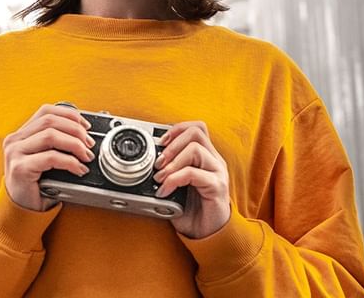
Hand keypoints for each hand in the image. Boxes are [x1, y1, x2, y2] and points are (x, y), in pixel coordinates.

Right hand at [3, 103, 95, 210]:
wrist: (21, 210)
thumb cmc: (36, 184)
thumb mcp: (44, 158)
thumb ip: (56, 143)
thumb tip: (85, 134)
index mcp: (21, 134)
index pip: (46, 111)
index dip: (69, 115)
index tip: (86, 126)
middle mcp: (15, 140)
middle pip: (50, 121)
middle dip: (75, 130)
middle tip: (89, 144)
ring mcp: (15, 153)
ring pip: (50, 135)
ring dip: (75, 144)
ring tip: (86, 156)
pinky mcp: (20, 168)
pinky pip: (51, 158)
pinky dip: (70, 162)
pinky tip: (78, 169)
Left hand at [153, 120, 231, 238]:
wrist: (208, 235)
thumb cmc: (192, 211)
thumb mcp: (176, 186)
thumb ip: (167, 172)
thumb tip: (146, 164)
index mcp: (206, 157)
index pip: (196, 128)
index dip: (176, 129)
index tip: (159, 143)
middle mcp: (214, 161)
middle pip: (196, 132)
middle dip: (172, 144)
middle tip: (158, 163)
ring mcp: (217, 173)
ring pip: (195, 149)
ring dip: (171, 162)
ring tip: (160, 178)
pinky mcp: (217, 187)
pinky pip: (193, 173)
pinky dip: (174, 179)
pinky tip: (165, 191)